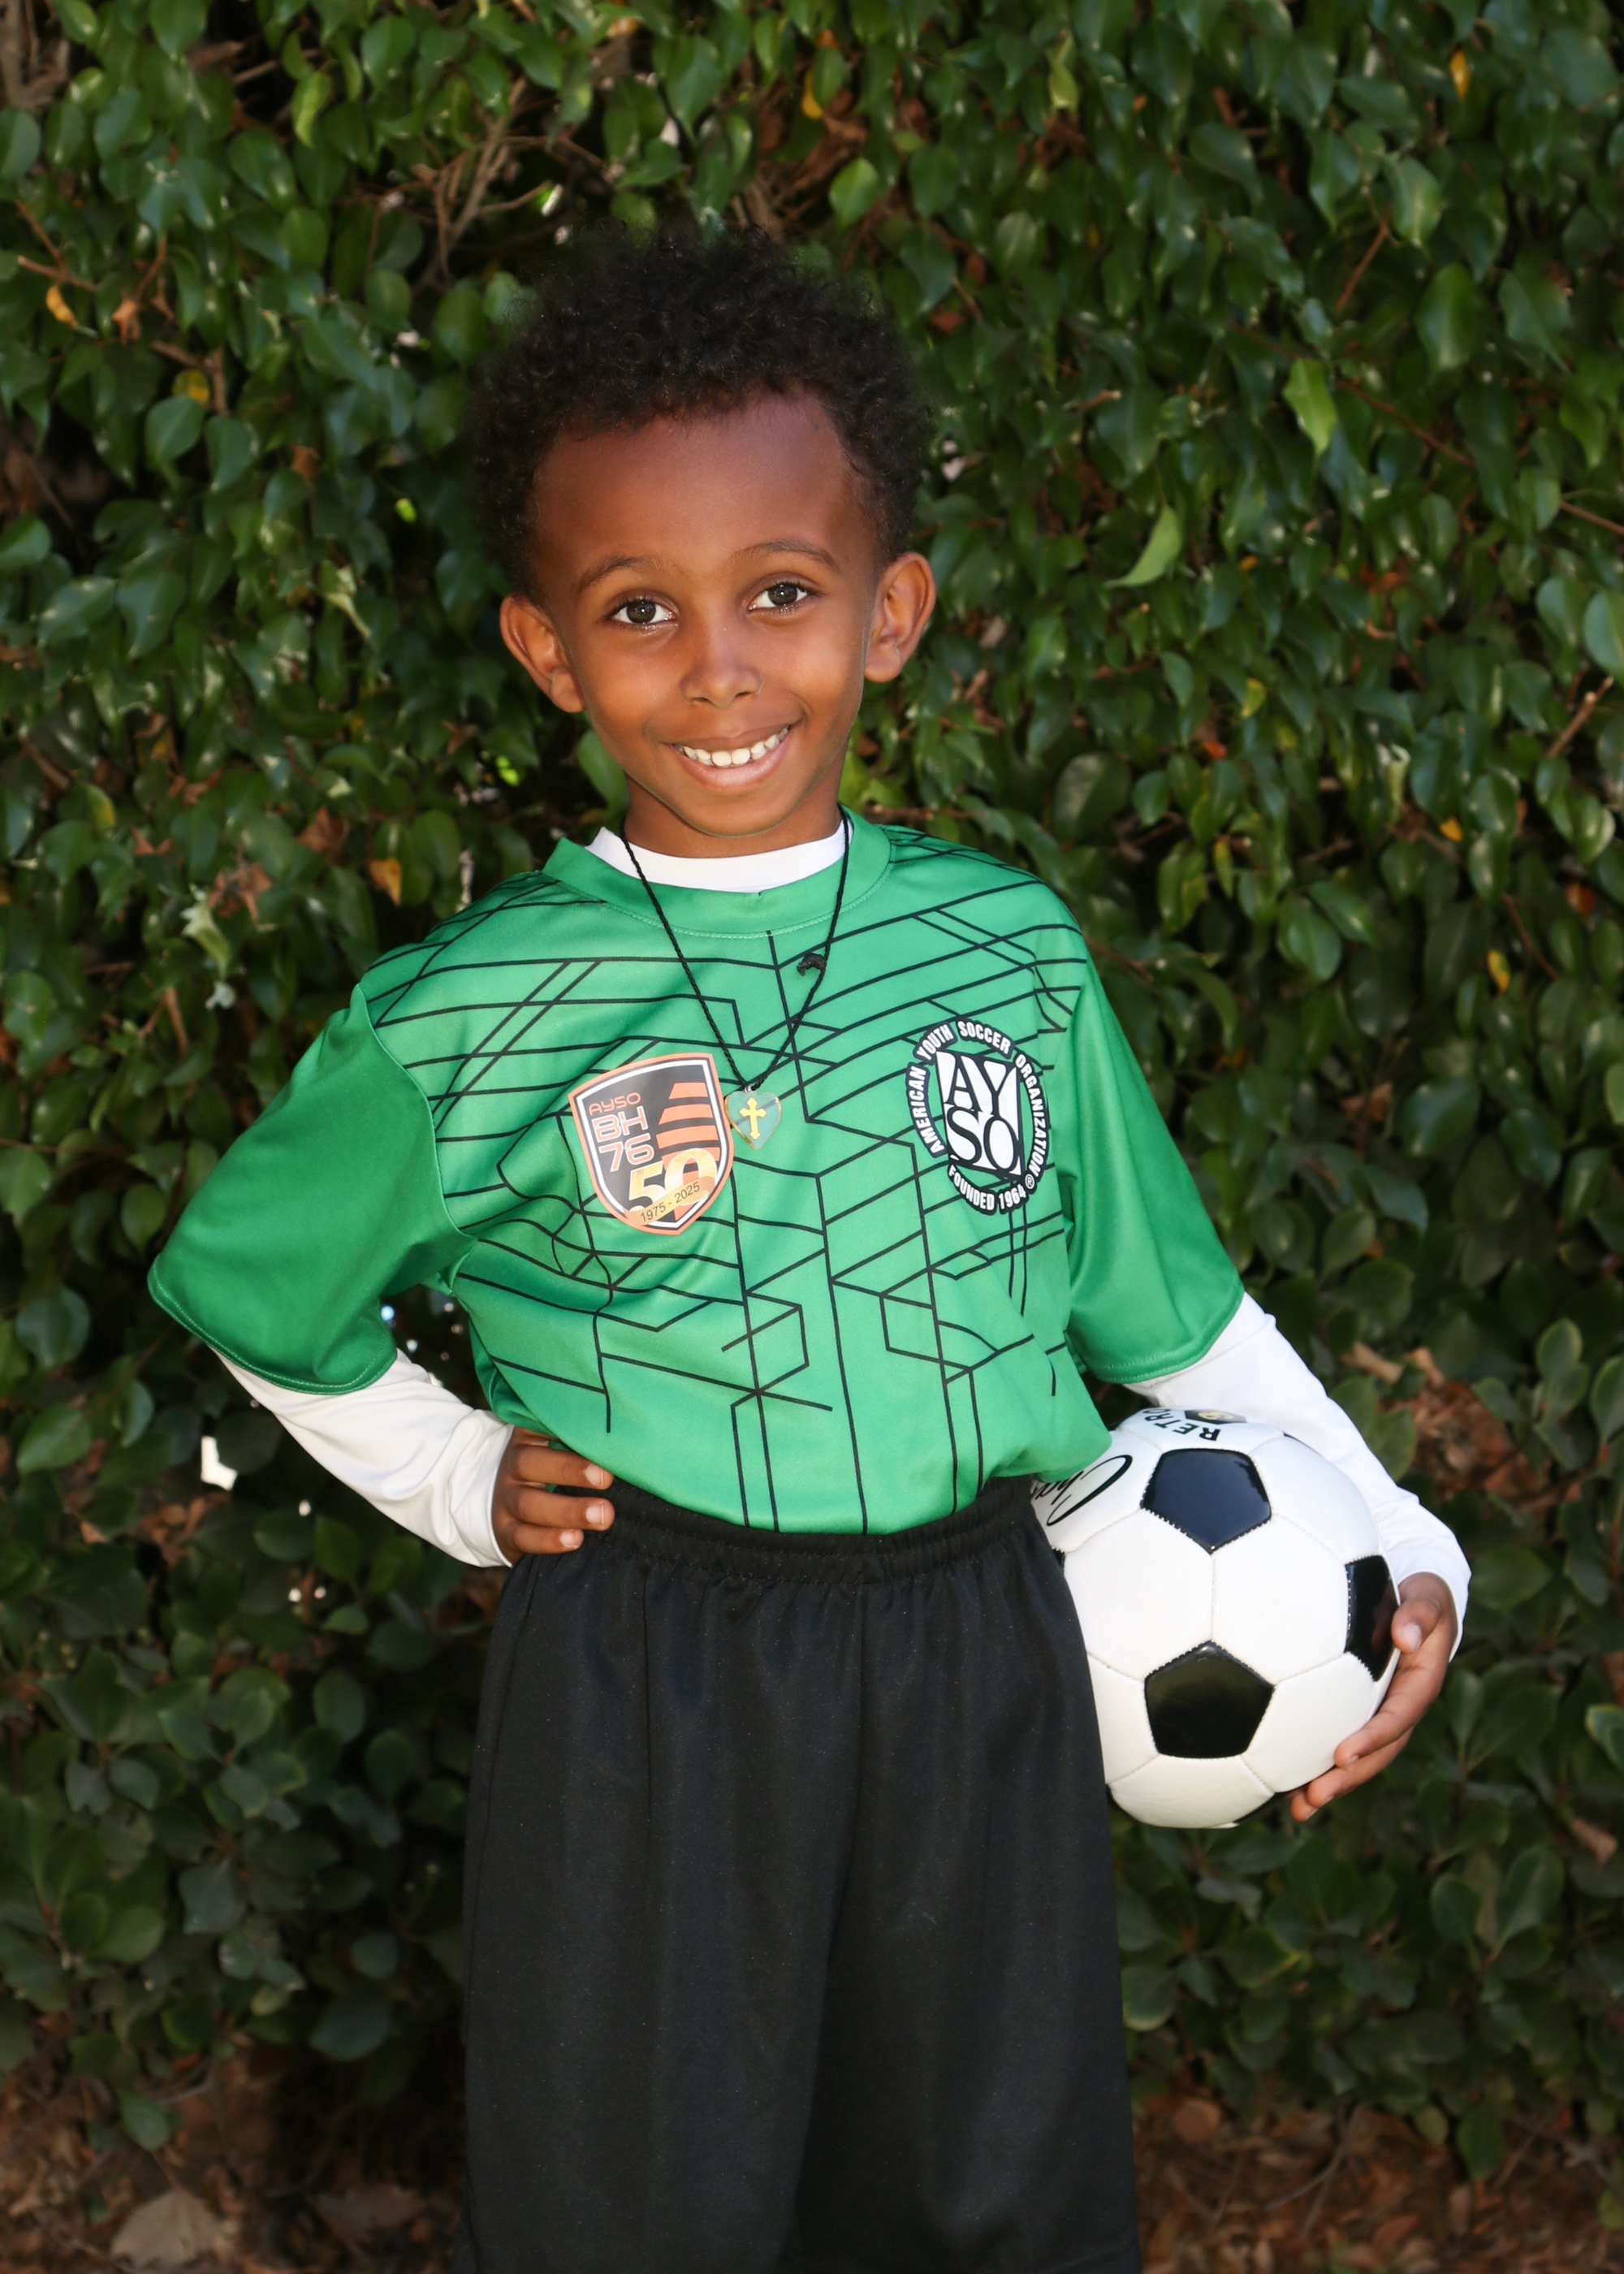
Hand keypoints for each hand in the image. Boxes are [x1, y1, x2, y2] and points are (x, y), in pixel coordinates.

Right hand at [491, 1428, 614, 1561]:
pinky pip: (523, 1537)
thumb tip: (625, 1430)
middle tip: (606, 1478)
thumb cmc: (553, 1467)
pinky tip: (576, 1539)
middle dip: (569, 1470)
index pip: (539, 1424)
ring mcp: (506, 1499)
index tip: (601, 1435)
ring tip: (602, 1516)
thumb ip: (585, 1437)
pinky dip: (549, 1540)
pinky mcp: (507, 1531)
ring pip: (528, 1505)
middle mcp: (513, 1465)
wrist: (510, 1505)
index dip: (566, 1428)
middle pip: (531, 1463)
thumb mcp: (559, 1445)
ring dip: (568, 1511)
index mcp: (528, 1437)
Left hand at [1289, 1573, 1456, 1822]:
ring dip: (1329, 1783)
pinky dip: (1313, 1762)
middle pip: (1376, 1752)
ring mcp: (1377, 1713)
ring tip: (1297, 1809)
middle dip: (1348, 1778)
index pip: (1397, 1719)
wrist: (1412, 1596)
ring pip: (1356, 1757)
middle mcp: (1398, 1708)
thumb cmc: (1422, 1594)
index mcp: (1419, 1686)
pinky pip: (1334, 1739)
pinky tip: (1279, 1781)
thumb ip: (1421, 1612)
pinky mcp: (1355, 1710)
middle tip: (1314, 1796)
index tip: (1344, 1753)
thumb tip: (1405, 1635)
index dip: (1373, 1739)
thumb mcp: (1429, 1595)